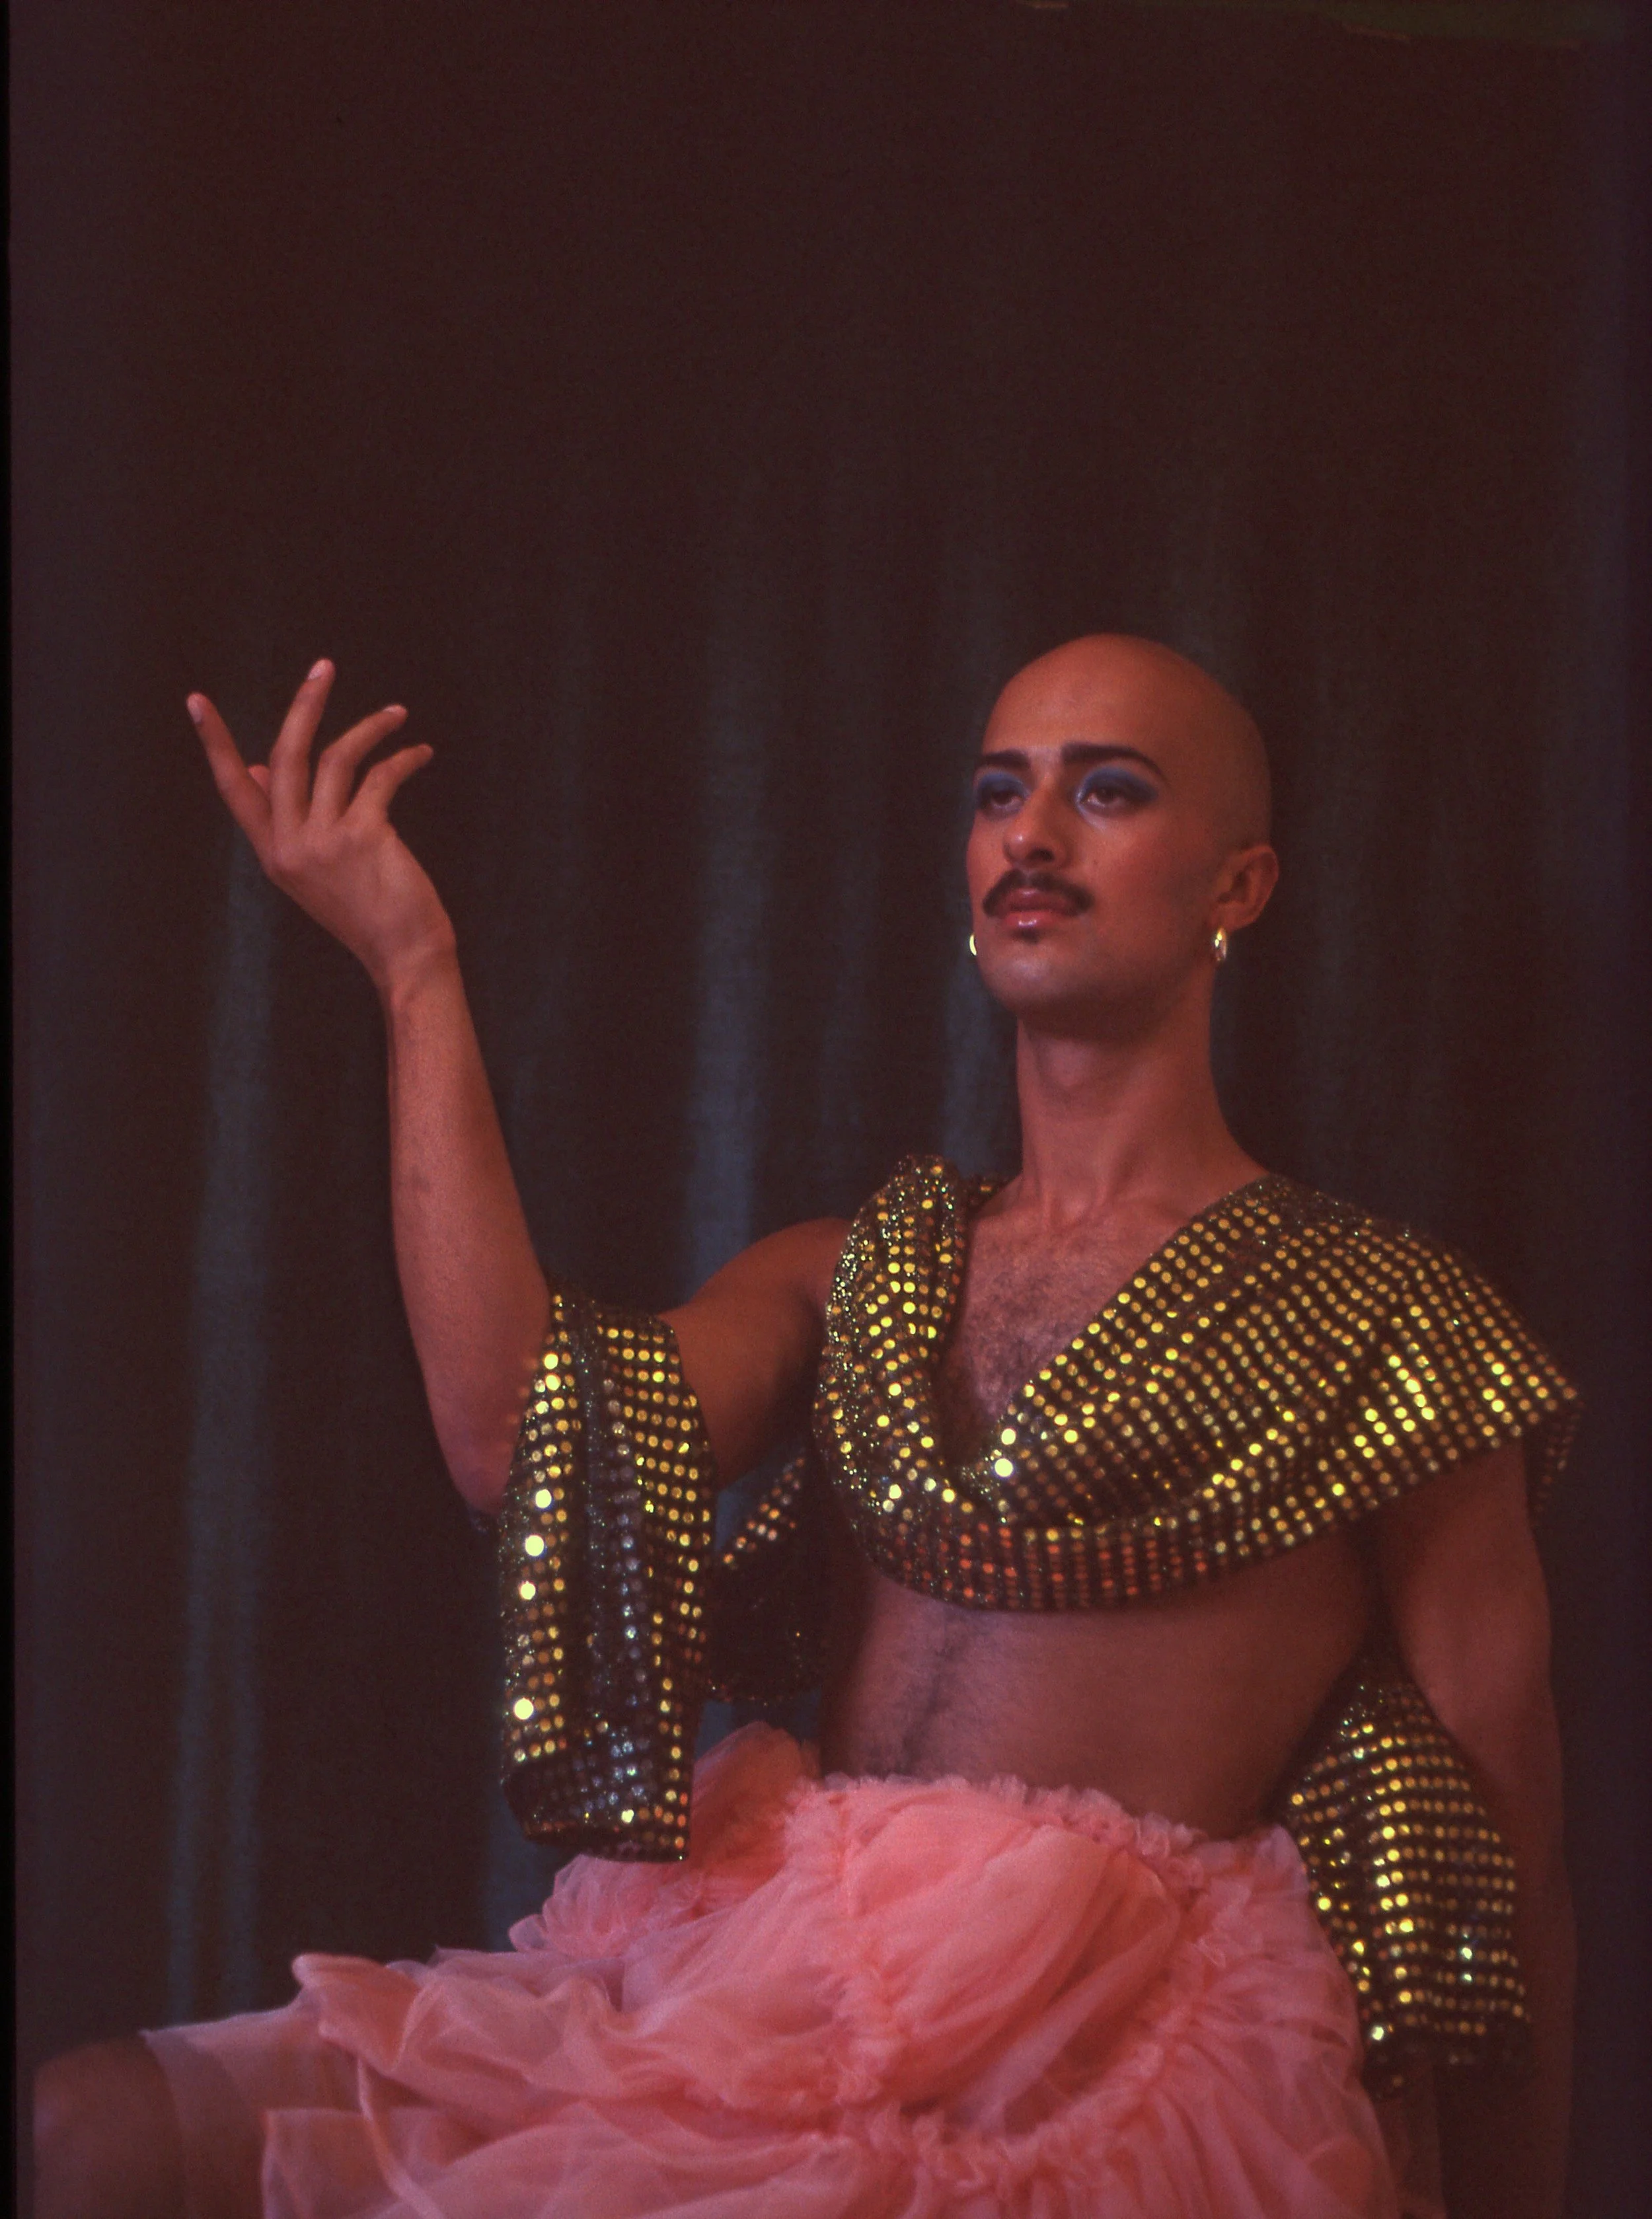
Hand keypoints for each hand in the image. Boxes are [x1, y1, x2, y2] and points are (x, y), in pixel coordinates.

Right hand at [190, 659, 454, 994]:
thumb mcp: (313, 871)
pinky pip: (380, 777)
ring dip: (370, 728)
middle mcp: (290, 845)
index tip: (197, 701)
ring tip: (397, 716)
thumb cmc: (366, 910)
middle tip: (324, 667)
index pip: (233, 788)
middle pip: (285, 755)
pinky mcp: (364, 836)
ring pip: (336, 757)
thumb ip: (287, 822)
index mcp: (273, 853)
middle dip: (306, 704)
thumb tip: (260, 769)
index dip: (216, 743)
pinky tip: (418, 754)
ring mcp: (324, 841)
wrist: (404, 955)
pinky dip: (402, 759)